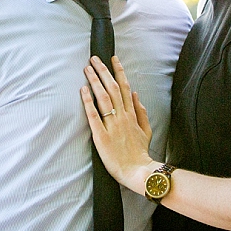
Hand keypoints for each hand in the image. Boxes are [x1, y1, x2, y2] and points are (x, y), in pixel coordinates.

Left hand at [81, 55, 153, 190]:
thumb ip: (141, 112)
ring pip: (103, 98)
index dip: (118, 71)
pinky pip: (94, 115)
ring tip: (87, 69)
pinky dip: (88, 101)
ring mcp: (112, 125)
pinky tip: (83, 90)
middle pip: (112, 88)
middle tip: (94, 58)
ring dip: (95, 81)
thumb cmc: (140, 153)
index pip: (125, 87)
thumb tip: (136, 95)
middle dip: (103, 71)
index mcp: (132, 115)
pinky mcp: (102, 136)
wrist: (138, 171)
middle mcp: (122, 117)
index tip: (113, 59)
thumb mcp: (146, 130)